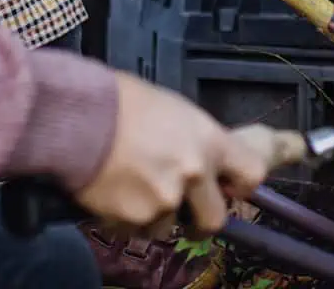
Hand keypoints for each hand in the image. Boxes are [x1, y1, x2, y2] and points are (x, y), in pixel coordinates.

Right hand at [74, 72, 267, 238]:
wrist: (80, 116)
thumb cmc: (123, 102)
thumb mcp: (175, 111)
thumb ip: (196, 141)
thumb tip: (204, 161)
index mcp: (209, 141)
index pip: (253, 174)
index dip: (242, 185)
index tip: (230, 188)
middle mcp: (194, 173)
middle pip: (215, 219)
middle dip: (199, 221)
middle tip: (184, 213)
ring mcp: (166, 199)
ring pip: (168, 225)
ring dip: (153, 215)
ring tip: (130, 186)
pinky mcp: (136, 218)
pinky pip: (136, 229)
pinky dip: (126, 218)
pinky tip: (112, 192)